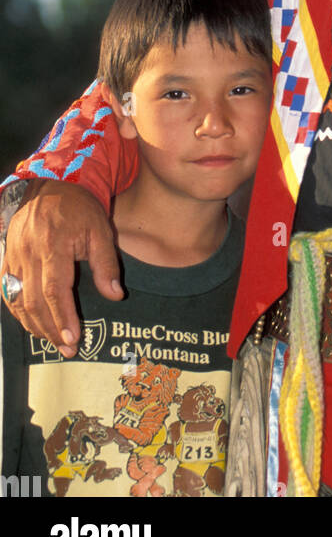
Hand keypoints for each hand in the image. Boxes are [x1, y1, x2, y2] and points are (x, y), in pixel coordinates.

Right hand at [1, 180, 122, 356]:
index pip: (55, 290)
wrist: (48, 186)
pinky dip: (18, 312)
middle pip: (34, 302)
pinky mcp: (7, 260)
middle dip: (51, 330)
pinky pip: (7, 292)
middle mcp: (28, 254)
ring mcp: (13, 258)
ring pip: (18, 301)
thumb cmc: (78, 208)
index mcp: (53, 245)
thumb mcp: (100, 229)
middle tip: (67, 349)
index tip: (73, 339)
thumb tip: (115, 296)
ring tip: (53, 342)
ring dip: (34, 326)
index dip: (63, 318)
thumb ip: (106, 264)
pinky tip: (33, 324)